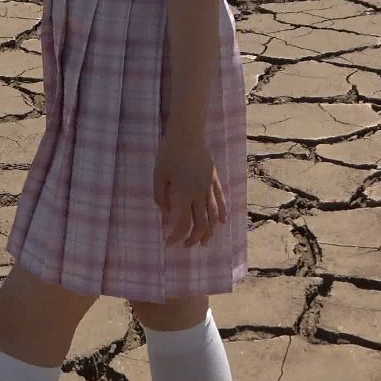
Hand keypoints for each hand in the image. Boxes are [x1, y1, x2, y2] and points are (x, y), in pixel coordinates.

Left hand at [154, 134, 228, 248]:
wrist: (187, 134)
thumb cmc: (168, 153)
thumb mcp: (158, 175)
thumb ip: (160, 196)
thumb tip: (167, 212)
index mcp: (184, 194)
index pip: (183, 223)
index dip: (177, 236)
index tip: (169, 243)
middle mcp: (199, 193)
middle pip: (201, 223)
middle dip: (195, 238)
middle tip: (187, 246)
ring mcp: (209, 187)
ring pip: (213, 214)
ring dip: (210, 231)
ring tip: (205, 242)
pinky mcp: (214, 179)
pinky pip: (220, 199)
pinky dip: (222, 212)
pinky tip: (222, 221)